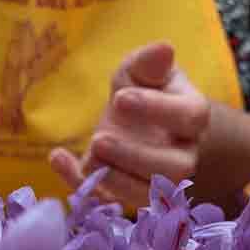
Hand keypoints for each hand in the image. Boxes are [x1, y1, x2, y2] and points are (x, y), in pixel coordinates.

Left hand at [49, 40, 210, 211]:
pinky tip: (58, 158)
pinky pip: (109, 201)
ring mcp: (156, 180)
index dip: (157, 109)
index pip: (190, 117)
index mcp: (191, 117)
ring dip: (117, 180)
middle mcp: (182, 154)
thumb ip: (149, 62)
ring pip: (148, 193)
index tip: (119, 97)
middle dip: (136, 156)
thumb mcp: (143, 70)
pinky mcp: (126, 193)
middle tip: (99, 138)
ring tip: (90, 155)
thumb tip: (163, 48)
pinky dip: (82, 186)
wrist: (134, 121)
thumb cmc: (144, 88)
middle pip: (175, 167)